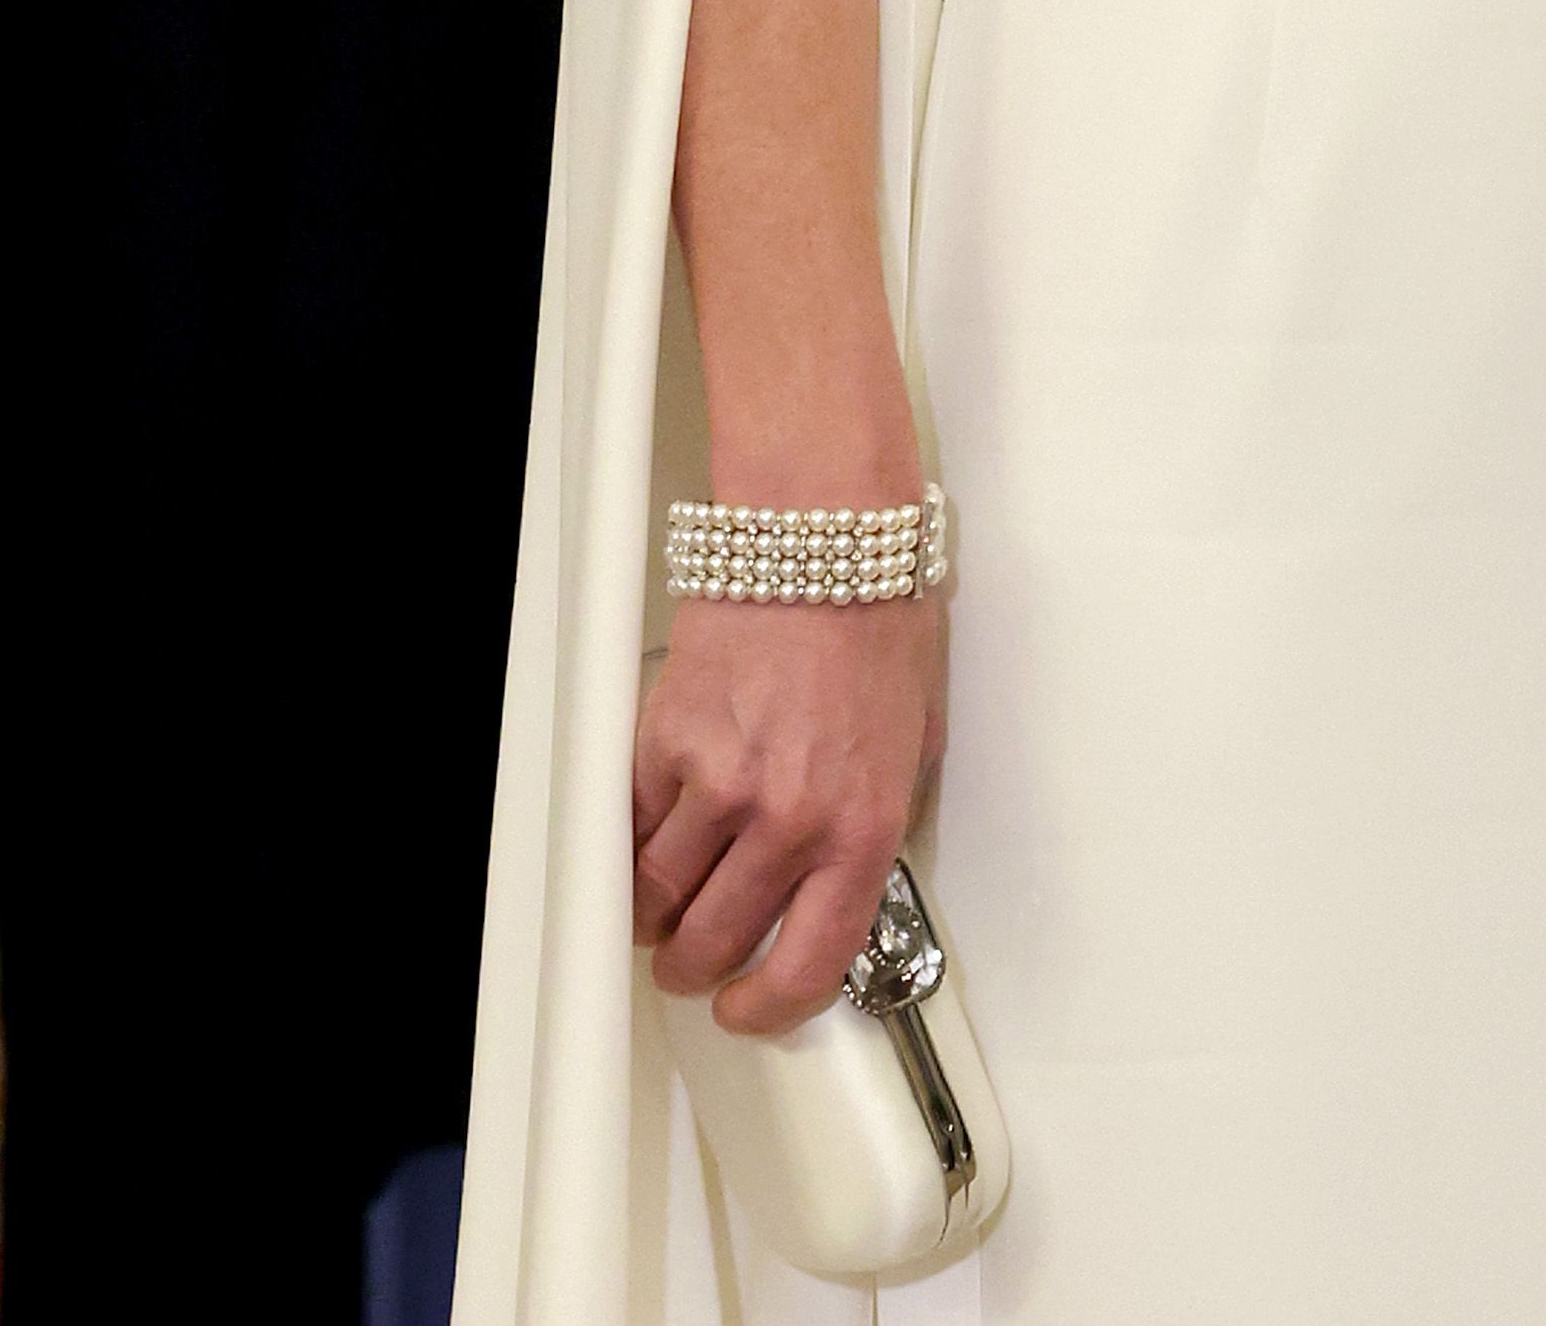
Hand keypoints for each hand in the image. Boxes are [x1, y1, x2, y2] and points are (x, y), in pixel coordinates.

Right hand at [634, 590, 946, 1034]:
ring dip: (653, 916)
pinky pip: (632, 830)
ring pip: (657, 899)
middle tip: (695, 958)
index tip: (745, 1008)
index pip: (808, 965)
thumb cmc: (876, 620)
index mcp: (862, 827)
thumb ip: (875, 823)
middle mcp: (790, 820)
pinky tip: (652, 836)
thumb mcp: (913, 742)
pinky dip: (633, 845)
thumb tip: (838, 883)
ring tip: (664, 904)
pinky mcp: (667, 742)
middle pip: (714, 944)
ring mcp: (722, 784)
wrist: (824, 537)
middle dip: (697, 967)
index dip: (766, 1007)